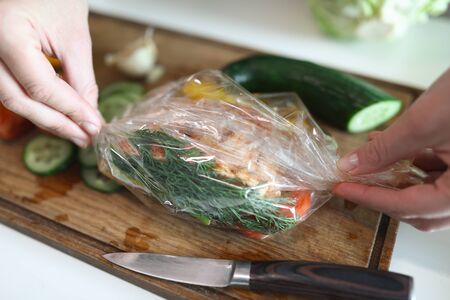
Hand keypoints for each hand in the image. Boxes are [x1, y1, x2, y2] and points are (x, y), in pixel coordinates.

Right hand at [0, 0, 100, 146]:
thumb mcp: (74, 36)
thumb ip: (81, 79)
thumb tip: (88, 115)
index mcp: (6, 35)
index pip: (40, 87)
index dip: (70, 111)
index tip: (94, 126)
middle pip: (20, 101)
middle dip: (57, 123)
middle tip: (86, 137)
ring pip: (12, 99)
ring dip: (47, 118)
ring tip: (76, 131)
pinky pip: (11, 88)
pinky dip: (36, 104)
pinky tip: (59, 114)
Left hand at [334, 68, 449, 231]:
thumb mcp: (422, 124)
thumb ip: (384, 150)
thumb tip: (350, 167)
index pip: (410, 207)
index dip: (371, 199)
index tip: (343, 188)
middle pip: (420, 210)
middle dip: (383, 196)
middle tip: (353, 182)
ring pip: (426, 194)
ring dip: (393, 180)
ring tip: (366, 161)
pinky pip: (436, 176)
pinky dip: (410, 167)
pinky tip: (387, 148)